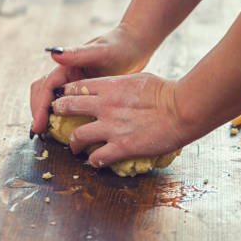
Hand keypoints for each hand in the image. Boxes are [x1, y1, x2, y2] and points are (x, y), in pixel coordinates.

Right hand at [30, 26, 152, 133]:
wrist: (134, 46)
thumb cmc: (119, 46)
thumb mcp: (100, 51)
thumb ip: (78, 53)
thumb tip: (54, 54)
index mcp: (66, 66)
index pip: (46, 88)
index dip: (40, 108)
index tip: (38, 126)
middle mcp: (66, 75)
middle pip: (42, 94)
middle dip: (38, 112)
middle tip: (40, 133)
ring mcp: (73, 83)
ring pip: (51, 99)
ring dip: (46, 114)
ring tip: (48, 133)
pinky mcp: (82, 90)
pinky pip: (66, 105)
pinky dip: (61, 116)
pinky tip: (68, 130)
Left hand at [51, 73, 187, 167]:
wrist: (183, 109)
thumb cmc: (166, 91)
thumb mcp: (138, 79)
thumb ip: (120, 84)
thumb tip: (116, 88)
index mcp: (109, 86)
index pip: (75, 87)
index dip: (64, 93)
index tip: (63, 98)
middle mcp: (105, 105)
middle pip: (68, 107)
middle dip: (59, 113)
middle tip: (57, 119)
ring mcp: (111, 127)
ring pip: (77, 136)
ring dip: (73, 143)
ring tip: (73, 147)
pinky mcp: (122, 147)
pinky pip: (98, 157)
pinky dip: (94, 161)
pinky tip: (95, 161)